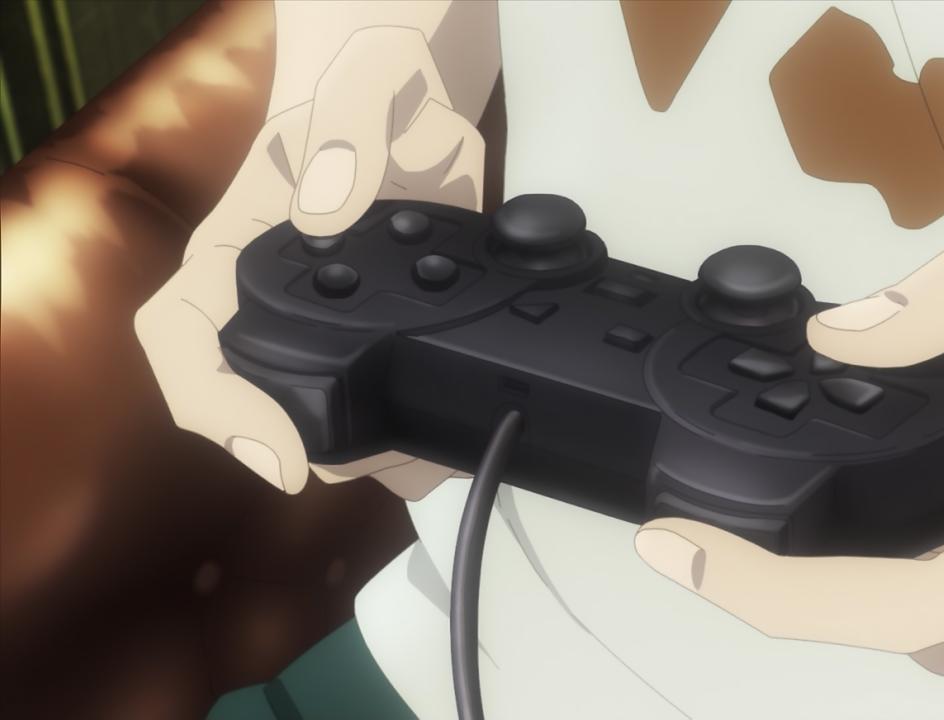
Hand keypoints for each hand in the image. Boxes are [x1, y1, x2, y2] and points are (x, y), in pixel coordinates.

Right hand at [135, 25, 486, 495]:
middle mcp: (273, 302)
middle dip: (309, 448)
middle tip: (377, 463)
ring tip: (422, 465)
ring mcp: (333, 326)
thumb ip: (345, 138)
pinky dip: (413, 432)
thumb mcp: (360, 89)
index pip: (182, 338)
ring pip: (321, 416)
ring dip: (368, 455)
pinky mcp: (390, 333)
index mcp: (239, 248)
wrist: (419, 100)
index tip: (278, 455)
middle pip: (253, 401)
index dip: (213, 405)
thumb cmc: (364, 85)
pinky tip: (445, 446)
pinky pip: (385, 401)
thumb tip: (328, 209)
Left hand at [634, 239, 943, 718]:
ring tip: (874, 523)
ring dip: (887, 579)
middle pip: (878, 617)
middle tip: (766, 522)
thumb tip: (838, 330)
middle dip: (819, 568)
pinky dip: (942, 599)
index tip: (669, 550)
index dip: (744, 586)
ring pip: (924, 636)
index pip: (848, 609)